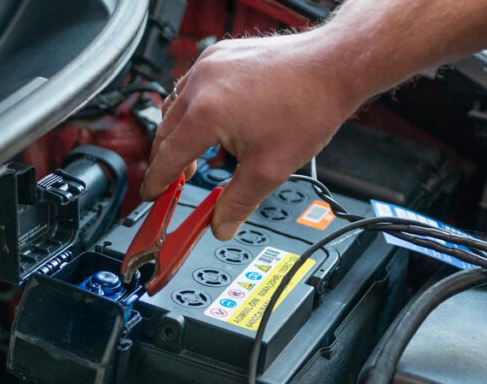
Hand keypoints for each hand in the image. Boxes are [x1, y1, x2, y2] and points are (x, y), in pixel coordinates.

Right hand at [141, 31, 367, 239]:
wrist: (333, 66)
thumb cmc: (308, 106)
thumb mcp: (269, 169)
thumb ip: (237, 202)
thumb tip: (221, 226)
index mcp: (205, 113)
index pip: (167, 157)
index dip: (157, 182)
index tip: (152, 195)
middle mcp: (201, 83)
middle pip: (165, 131)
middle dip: (167, 161)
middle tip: (175, 183)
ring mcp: (209, 64)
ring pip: (176, 106)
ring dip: (179, 133)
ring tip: (197, 155)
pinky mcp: (220, 54)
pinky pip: (193, 86)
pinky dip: (194, 107)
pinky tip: (212, 122)